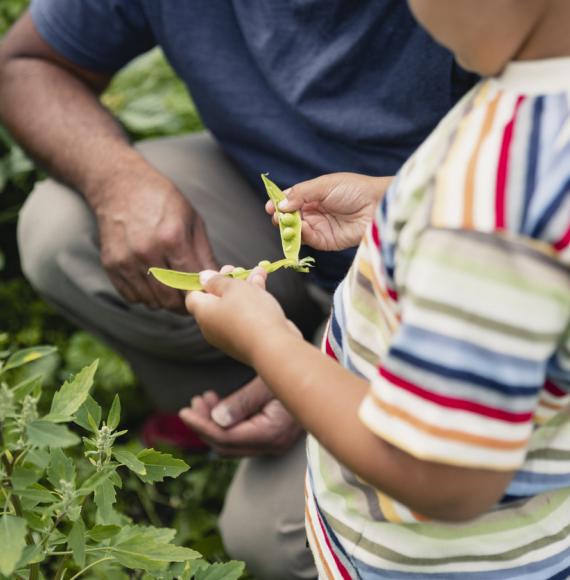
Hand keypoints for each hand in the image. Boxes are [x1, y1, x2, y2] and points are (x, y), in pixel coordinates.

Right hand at [92, 170, 216, 312]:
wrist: (120, 185)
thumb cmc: (162, 200)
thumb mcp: (192, 220)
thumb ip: (204, 254)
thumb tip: (215, 280)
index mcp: (172, 239)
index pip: (191, 283)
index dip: (201, 293)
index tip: (205, 295)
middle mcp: (147, 252)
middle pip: (170, 299)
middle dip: (184, 304)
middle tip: (190, 298)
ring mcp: (126, 261)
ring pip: (151, 302)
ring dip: (164, 301)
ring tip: (172, 289)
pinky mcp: (111, 266)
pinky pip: (132, 297)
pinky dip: (145, 296)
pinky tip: (152, 283)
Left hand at [179, 376, 302, 455]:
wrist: (318, 372)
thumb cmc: (292, 371)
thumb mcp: (266, 380)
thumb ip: (242, 402)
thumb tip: (216, 420)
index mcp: (273, 431)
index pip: (227, 438)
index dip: (202, 426)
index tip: (184, 412)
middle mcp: (274, 444)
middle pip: (227, 446)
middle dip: (205, 426)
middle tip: (193, 403)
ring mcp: (274, 442)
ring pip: (232, 443)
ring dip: (213, 423)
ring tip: (203, 399)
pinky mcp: (273, 436)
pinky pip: (241, 437)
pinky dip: (225, 423)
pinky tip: (217, 403)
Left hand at [185, 267, 301, 365]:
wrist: (273, 346)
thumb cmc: (250, 313)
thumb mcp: (233, 287)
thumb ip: (217, 280)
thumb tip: (203, 277)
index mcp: (203, 313)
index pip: (193, 297)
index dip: (202, 282)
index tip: (216, 272)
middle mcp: (212, 327)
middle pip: (215, 300)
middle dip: (228, 282)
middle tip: (236, 269)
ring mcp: (230, 335)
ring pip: (234, 307)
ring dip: (244, 288)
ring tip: (257, 271)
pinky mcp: (247, 339)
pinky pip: (246, 317)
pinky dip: (253, 301)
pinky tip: (263, 284)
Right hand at [266, 172, 392, 250]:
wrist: (377, 206)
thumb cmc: (355, 190)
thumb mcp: (325, 185)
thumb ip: (301, 193)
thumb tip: (281, 205)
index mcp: (313, 195)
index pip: (290, 200)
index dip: (279, 203)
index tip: (270, 206)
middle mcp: (314, 211)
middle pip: (289, 217)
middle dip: (281, 217)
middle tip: (277, 216)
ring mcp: (320, 227)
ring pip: (296, 230)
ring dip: (289, 228)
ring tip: (286, 223)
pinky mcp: (326, 241)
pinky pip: (308, 241)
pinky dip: (301, 237)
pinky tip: (300, 229)